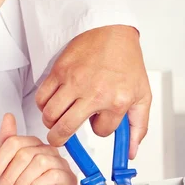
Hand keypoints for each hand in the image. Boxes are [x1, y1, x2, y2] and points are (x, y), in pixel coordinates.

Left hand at [0, 113, 77, 184]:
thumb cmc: (31, 183)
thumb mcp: (13, 166)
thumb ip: (8, 143)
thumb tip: (8, 117)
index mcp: (33, 144)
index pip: (14, 142)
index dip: (1, 160)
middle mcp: (46, 149)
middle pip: (25, 153)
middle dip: (9, 175)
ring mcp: (58, 161)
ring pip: (38, 163)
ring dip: (21, 182)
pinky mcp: (66, 175)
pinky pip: (51, 175)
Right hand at [36, 26, 151, 156]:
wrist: (112, 32)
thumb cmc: (127, 62)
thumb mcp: (142, 96)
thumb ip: (139, 127)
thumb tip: (130, 152)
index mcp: (116, 101)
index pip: (101, 131)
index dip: (101, 128)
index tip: (101, 119)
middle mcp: (94, 93)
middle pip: (65, 129)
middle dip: (59, 139)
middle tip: (59, 139)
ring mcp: (74, 81)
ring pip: (50, 115)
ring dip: (50, 122)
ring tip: (57, 120)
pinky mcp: (59, 71)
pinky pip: (41, 97)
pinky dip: (42, 105)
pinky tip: (52, 104)